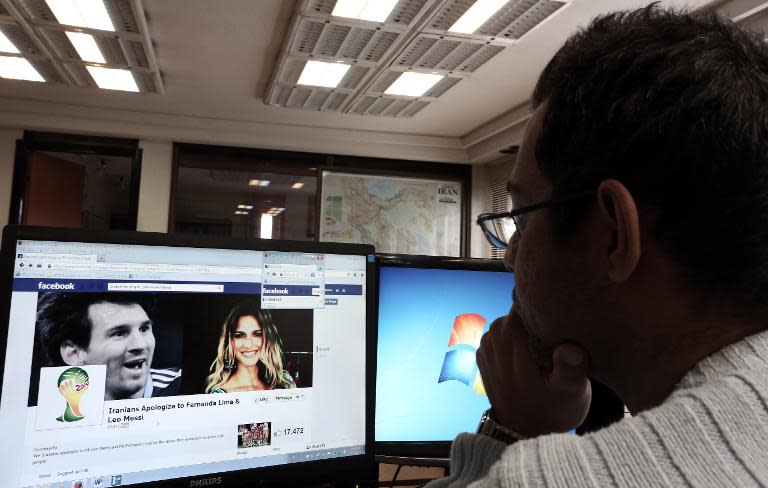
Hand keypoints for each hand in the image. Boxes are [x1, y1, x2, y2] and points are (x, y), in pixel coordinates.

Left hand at [476, 306, 590, 436]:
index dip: (539, 303)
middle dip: (533, 316)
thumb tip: (569, 348)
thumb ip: (571, 368)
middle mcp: (493, 341)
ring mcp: (486, 348)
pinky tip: (530, 352)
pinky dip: (513, 338)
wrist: (526, 435)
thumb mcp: (571, 393)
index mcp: (511, 342)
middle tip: (555, 329)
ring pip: (506, 321)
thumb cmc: (552, 412)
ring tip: (544, 343)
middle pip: (514, 311)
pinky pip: (499, 334)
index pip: (521, 303)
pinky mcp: (484, 356)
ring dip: (523, 328)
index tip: (557, 311)